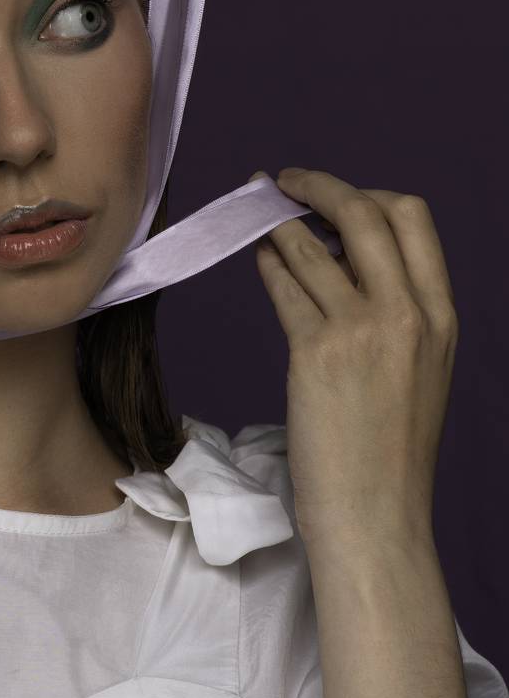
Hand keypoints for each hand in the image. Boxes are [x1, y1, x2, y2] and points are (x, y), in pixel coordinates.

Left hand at [249, 167, 457, 551]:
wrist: (377, 516)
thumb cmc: (389, 451)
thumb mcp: (418, 371)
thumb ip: (394, 312)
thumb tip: (342, 256)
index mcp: (440, 316)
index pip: (411, 217)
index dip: (365, 194)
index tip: (332, 198)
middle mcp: (407, 314)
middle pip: (361, 211)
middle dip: (316, 185)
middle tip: (281, 181)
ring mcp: (362, 330)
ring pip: (309, 244)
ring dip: (275, 222)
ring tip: (256, 217)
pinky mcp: (316, 352)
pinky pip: (282, 284)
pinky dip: (264, 263)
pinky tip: (255, 259)